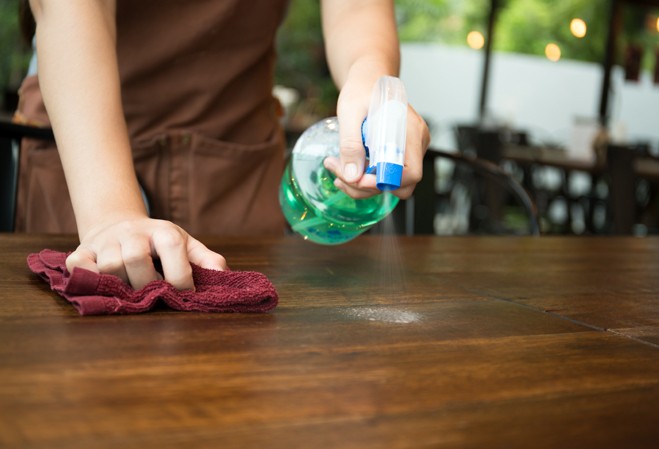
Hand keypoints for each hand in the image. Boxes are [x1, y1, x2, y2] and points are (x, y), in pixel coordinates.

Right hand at [66, 216, 226, 290]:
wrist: (120, 225)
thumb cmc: (160, 243)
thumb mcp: (187, 246)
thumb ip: (207, 260)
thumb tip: (224, 277)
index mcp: (164, 231)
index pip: (172, 252)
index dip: (181, 279)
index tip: (185, 295)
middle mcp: (133, 232)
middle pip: (134, 259)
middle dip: (146, 284)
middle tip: (154, 294)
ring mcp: (106, 241)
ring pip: (109, 266)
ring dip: (121, 284)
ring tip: (132, 289)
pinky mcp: (84, 250)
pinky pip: (79, 265)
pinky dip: (87, 277)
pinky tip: (101, 284)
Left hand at [324, 78, 429, 199]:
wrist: (369, 80)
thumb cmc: (362, 89)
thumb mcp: (349, 111)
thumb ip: (350, 143)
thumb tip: (352, 176)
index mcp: (411, 131)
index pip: (411, 174)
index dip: (384, 182)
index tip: (356, 176)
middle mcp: (416, 144)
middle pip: (400, 185)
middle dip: (367, 187)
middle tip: (338, 174)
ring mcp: (410, 150)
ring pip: (391, 184)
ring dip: (361, 184)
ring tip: (336, 168)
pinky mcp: (400, 154)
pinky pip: (386, 175)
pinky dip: (365, 177)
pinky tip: (347, 167)